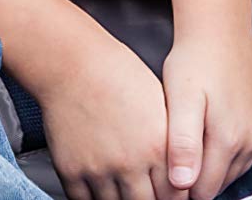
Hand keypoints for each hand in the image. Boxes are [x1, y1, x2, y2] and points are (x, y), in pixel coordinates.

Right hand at [31, 27, 183, 199]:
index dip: (175, 197)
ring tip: (126, 192)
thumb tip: (179, 171)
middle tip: (148, 193)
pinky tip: (102, 190)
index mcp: (157, 147)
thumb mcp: (161, 106)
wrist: (76, 65)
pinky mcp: (72, 171)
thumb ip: (171, 143)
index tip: (170, 194)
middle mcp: (129, 164)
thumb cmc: (120, 76)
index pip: (175, 194)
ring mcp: (99, 170)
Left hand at [160, 28, 251, 198]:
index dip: (182, 186)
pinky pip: (247, 153)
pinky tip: (210, 133)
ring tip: (191, 141)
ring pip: (234, 170)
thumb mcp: (180, 100)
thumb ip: (182, 144)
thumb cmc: (195, 60)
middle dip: (197, 177)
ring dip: (213, 164)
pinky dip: (229, 151)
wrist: (221, 28)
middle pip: (220, 183)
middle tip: (175, 153)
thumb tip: (182, 184)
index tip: (167, 168)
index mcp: (229, 138)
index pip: (204, 191)